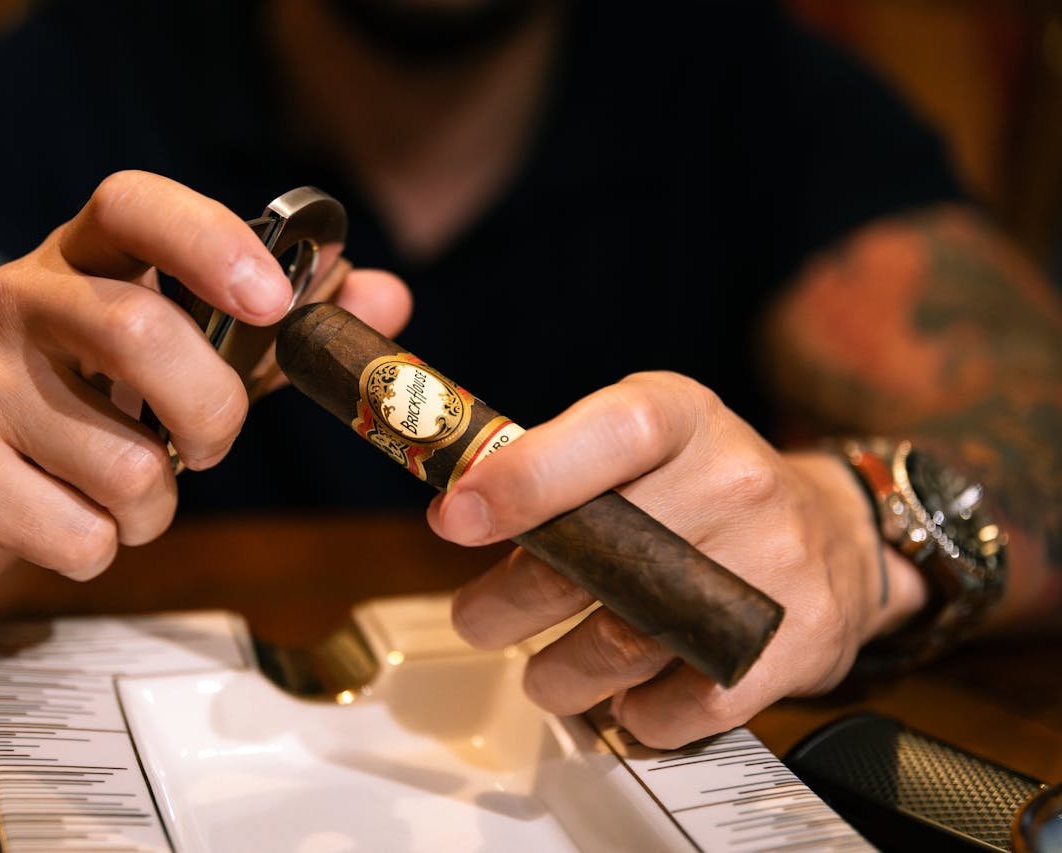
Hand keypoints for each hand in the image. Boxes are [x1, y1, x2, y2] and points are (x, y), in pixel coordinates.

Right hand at [0, 171, 410, 595]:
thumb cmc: (75, 409)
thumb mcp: (173, 355)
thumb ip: (275, 332)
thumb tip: (386, 297)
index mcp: (81, 258)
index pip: (134, 205)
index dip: (211, 240)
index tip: (274, 299)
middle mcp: (17, 298)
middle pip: (141, 333)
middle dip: (211, 411)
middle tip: (208, 444)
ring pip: (125, 463)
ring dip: (155, 506)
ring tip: (123, 491)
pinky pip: (80, 533)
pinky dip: (103, 547)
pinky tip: (68, 521)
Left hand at [428, 371, 924, 747]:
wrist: (835, 537)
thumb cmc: (702, 489)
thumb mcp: (636, 444)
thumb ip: (552, 468)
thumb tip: (459, 511)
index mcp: (681, 417)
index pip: (606, 435)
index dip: (524, 478)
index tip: (457, 518)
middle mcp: (735, 479)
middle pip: (596, 558)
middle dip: (508, 603)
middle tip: (481, 619)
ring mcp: (775, 561)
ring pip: (627, 643)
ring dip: (560, 673)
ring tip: (548, 673)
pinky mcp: (799, 639)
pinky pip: (687, 703)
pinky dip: (638, 714)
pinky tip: (627, 697)